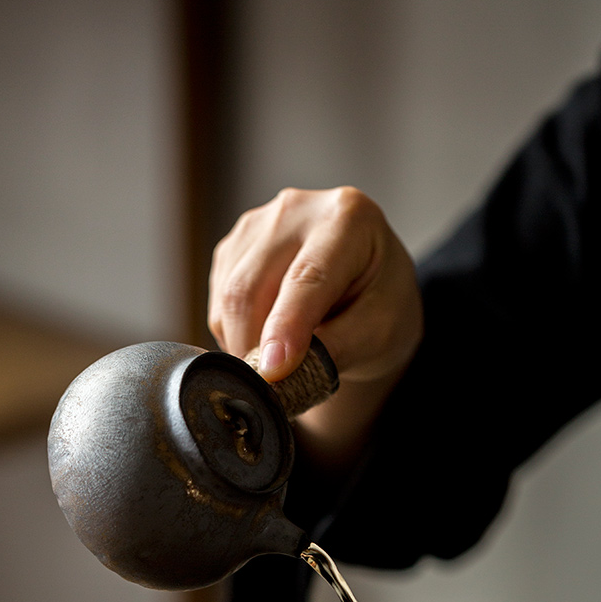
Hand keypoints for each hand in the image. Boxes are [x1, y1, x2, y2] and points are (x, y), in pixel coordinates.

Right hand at [208, 187, 422, 469]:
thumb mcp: (379, 332)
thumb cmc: (381, 306)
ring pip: (227, 297)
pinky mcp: (233, 248)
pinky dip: (237, 334)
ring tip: (283, 360)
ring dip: (245, 343)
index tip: (273, 371)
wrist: (367, 288)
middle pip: (250, 287)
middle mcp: (296, 209)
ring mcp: (256, 225)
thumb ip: (335, 349)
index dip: (285, 327)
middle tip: (272, 392)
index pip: (306, 277)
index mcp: (348, 217)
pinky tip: (270, 337)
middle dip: (254, 348)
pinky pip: (219, 303)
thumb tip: (278, 372)